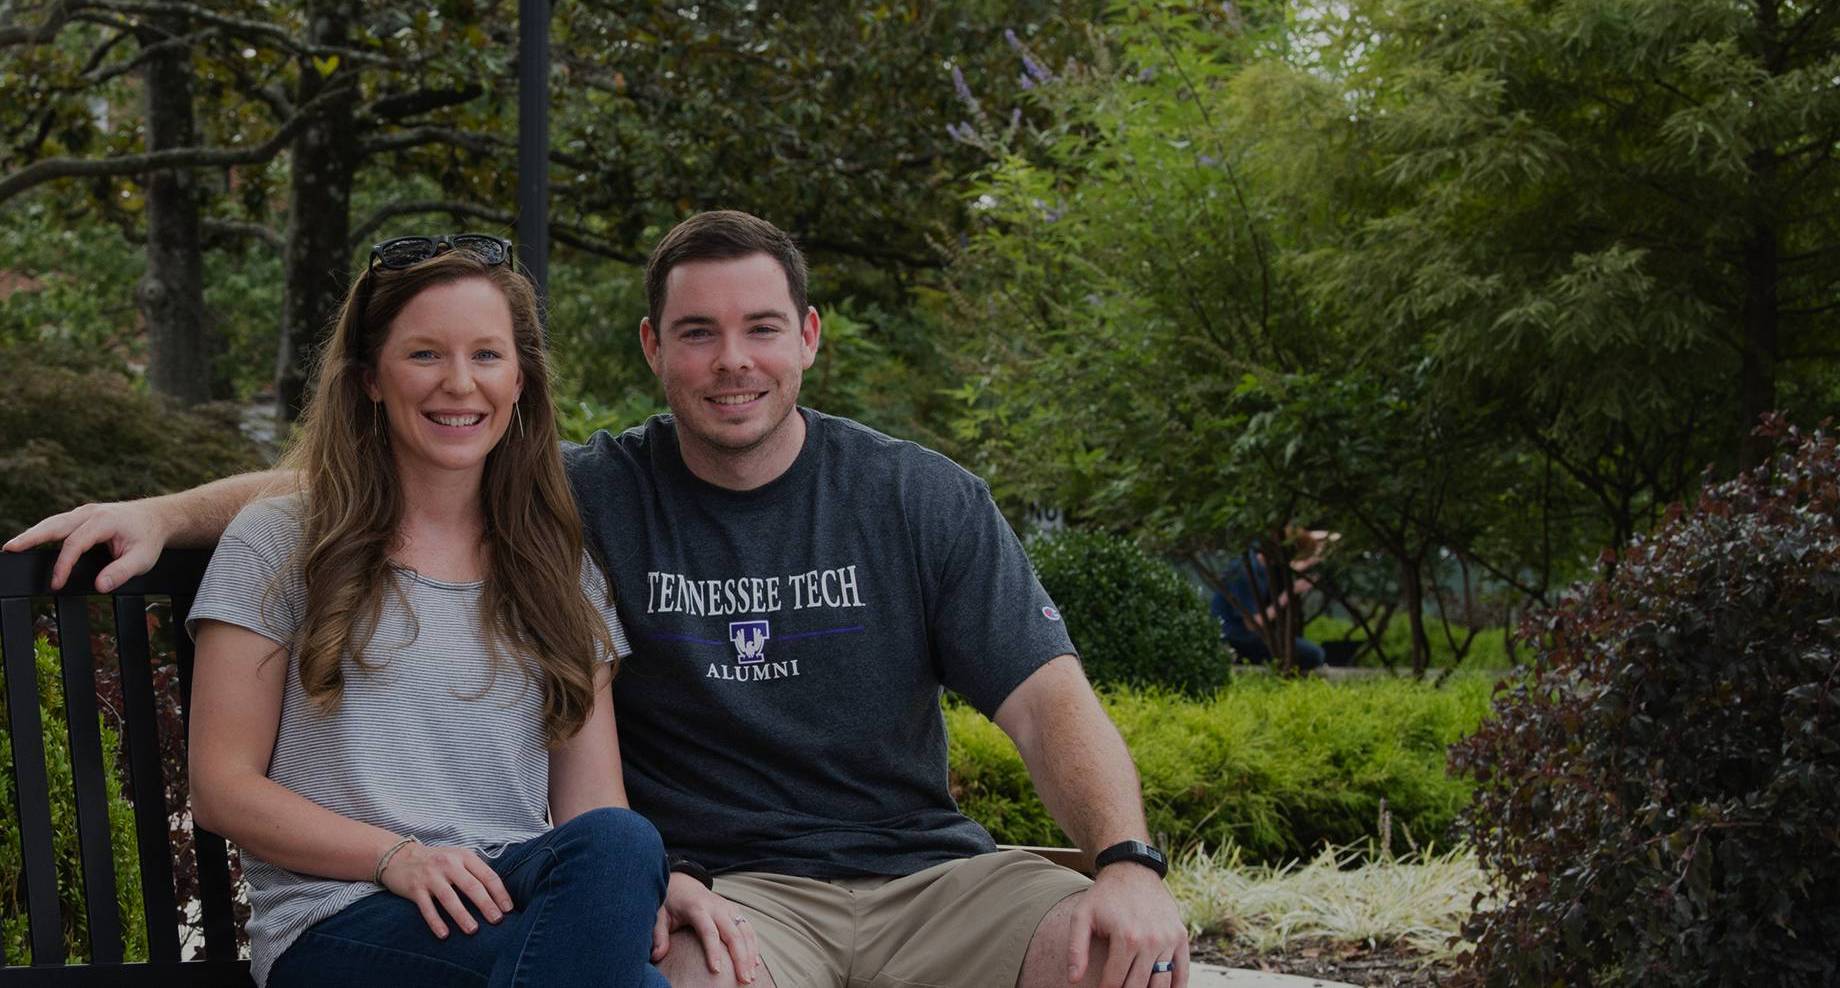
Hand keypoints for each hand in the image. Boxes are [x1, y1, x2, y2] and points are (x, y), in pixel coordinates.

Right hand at [2, 501, 169, 591]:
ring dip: (32, 534)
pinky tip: (30, 542)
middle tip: (10, 549)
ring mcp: (84, 513)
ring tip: (12, 547)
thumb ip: (121, 572)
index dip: (63, 565)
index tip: (56, 583)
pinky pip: (58, 524)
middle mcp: (90, 513)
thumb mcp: (143, 559)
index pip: (75, 543)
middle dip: (31, 537)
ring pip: (52, 522)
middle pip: (54, 525)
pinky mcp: (81, 517)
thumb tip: (100, 586)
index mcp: (104, 521)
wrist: (157, 518)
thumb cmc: (149, 538)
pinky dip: (42, 532)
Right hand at [378, 841, 514, 938]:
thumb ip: (475, 871)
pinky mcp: (414, 888)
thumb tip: (498, 895)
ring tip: (473, 930)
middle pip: (472, 886)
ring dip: (462, 915)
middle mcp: (448, 864)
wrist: (399, 856)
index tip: (508, 909)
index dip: (499, 893)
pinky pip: (427, 907)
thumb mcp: (458, 858)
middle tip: (497, 921)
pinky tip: (444, 934)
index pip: (487, 875)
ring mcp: (430, 876)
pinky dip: (435, 922)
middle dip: (486, 904)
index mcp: (464, 856)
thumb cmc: (436, 860)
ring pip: (450, 898)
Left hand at [651, 872, 760, 983]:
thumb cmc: (670, 902)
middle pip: (733, 934)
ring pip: (745, 931)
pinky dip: (753, 945)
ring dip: (750, 954)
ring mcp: (728, 908)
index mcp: (697, 908)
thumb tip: (657, 956)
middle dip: (740, 958)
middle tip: (743, 980)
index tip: (717, 971)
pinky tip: (754, 963)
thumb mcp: (659, 915)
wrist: (683, 882)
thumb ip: (659, 934)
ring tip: (750, 976)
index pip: (709, 932)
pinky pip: (748, 928)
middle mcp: (717, 907)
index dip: (714, 952)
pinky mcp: (735, 910)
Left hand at [1067, 864, 1188, 987]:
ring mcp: (1168, 939)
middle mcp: (1151, 941)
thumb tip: (1073, 980)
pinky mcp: (1180, 936)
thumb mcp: (1082, 916)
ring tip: (1135, 986)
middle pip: (1137, 985)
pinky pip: (1182, 971)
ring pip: (1161, 983)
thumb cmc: (1104, 896)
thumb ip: (1076, 949)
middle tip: (1117, 987)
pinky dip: (1176, 987)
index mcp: (1126, 938)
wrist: (1132, 870)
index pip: (1114, 981)